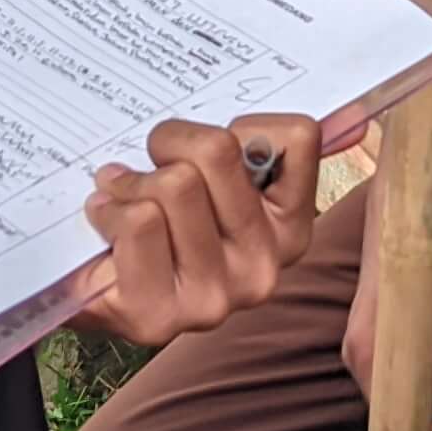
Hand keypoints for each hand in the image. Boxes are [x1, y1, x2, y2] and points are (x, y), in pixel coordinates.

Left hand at [72, 116, 319, 346]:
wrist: (98, 286)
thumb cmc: (162, 214)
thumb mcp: (213, 174)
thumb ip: (249, 143)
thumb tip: (333, 114)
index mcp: (291, 228)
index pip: (297, 135)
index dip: (239, 124)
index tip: (211, 150)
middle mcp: (263, 269)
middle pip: (217, 150)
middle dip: (168, 142)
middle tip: (150, 162)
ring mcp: (214, 299)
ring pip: (174, 185)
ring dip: (131, 181)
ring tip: (122, 195)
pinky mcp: (160, 316)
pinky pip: (137, 221)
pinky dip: (109, 208)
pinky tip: (107, 220)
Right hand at [343, 241, 431, 430]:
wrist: (393, 226)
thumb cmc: (411, 263)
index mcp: (364, 353)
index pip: (393, 414)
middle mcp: (357, 359)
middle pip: (390, 418)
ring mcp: (364, 355)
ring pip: (392, 407)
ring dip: (426, 426)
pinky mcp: (375, 349)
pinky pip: (392, 391)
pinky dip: (416, 407)